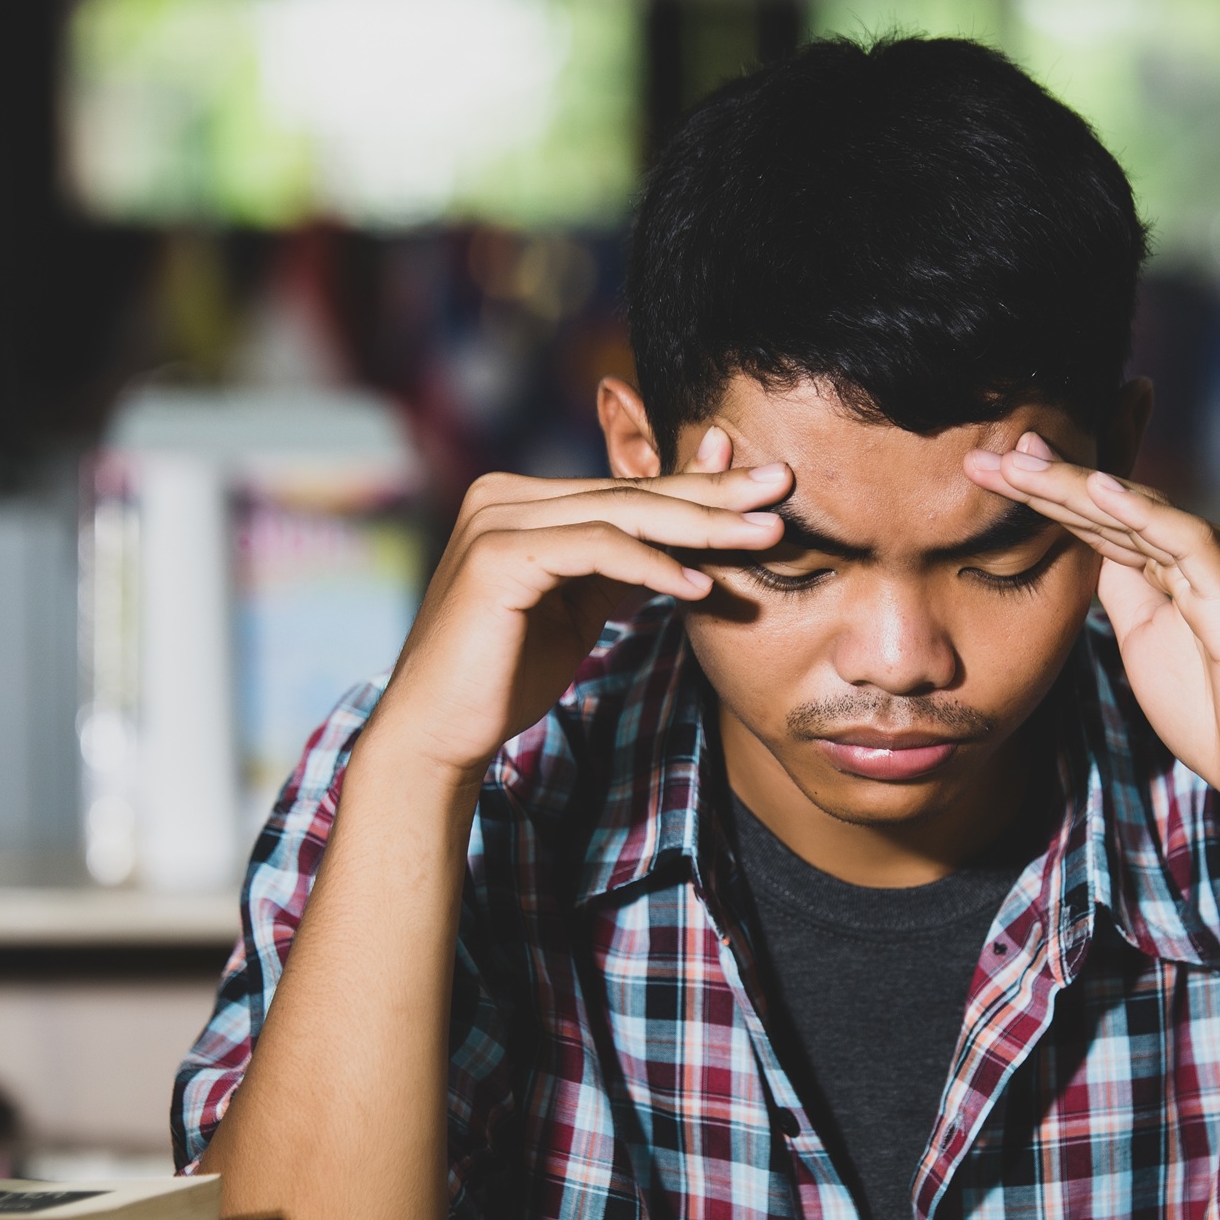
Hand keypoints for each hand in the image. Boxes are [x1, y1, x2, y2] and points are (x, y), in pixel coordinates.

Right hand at [364, 430, 791, 780]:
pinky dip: (652, 566)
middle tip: (780, 489)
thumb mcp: (579, 607)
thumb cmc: (507, 675)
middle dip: (712, 493)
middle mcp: (503, 494)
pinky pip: (595, 548)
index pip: (626, 490)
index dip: (698, 487)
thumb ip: (623, 563)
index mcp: (520, 499)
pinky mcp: (497, 556)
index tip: (763, 491)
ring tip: (762, 536)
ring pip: (619, 514)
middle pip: (629, 493)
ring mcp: (496, 519)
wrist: (440, 732)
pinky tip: (700, 585)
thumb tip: (690, 533)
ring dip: (699, 526)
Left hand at [966, 433, 1219, 836]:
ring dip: (1074, 485)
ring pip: (1139, 511)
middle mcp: (1205, 551)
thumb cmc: (1216, 713)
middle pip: (1115, 503)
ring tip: (1017, 464)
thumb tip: (1078, 550)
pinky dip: (1138, 512)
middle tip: (982, 456)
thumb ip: (1120, 589)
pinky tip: (1093, 488)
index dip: (1046, 493)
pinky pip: (1185, 540)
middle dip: (1046, 479)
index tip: (986, 471)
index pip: (1104, 517)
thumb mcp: (1144, 640)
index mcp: (1180, 563)